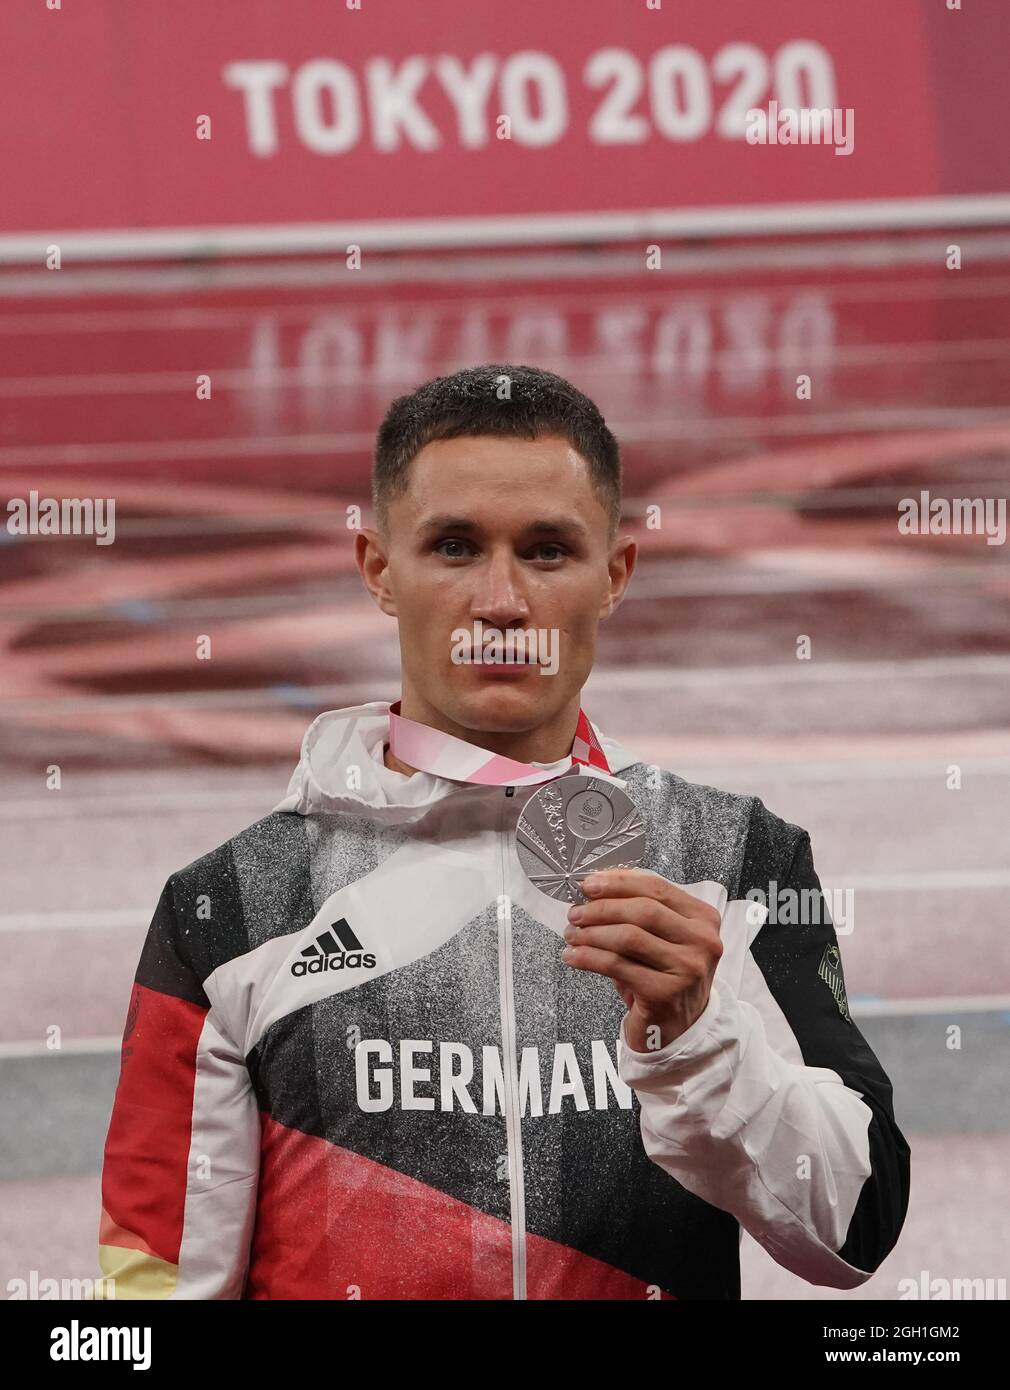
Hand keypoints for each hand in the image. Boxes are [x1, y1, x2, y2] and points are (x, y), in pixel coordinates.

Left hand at [561, 868, 723, 1051]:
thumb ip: (638, 913)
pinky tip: (573, 957)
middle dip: (602, 908)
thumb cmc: (665, 979)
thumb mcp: (662, 940)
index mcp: (703, 919)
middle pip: (643, 910)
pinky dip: (588, 957)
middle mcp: (702, 941)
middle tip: (576, 913)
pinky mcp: (665, 993)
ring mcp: (687, 968)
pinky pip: (616, 966)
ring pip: (628, 936)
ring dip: (591, 933)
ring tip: (572, 935)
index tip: (590, 883)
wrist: (680, 1031)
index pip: (657, 888)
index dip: (619, 882)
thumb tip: (594, 892)